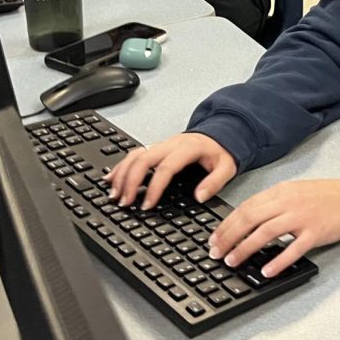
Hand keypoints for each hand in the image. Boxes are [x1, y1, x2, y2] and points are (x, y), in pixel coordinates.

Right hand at [104, 132, 235, 209]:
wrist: (221, 133)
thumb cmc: (221, 152)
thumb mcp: (227, 167)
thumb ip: (214, 182)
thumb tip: (199, 197)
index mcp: (188, 148)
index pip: (166, 168)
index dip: (154, 187)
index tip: (147, 205)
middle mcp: (171, 144)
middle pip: (144, 159)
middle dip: (130, 181)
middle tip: (124, 202)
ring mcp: (162, 144)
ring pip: (135, 155)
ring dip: (122, 174)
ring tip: (114, 194)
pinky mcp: (156, 147)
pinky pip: (134, 153)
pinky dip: (121, 166)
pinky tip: (112, 178)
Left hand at [208, 178, 339, 277]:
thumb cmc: (326, 196)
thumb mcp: (296, 191)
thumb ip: (274, 203)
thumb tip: (248, 220)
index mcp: (282, 191)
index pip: (246, 207)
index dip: (227, 223)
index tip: (214, 238)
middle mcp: (289, 202)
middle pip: (250, 218)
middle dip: (229, 236)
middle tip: (216, 252)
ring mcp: (302, 217)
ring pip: (266, 232)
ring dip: (245, 248)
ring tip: (232, 261)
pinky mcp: (315, 232)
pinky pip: (293, 249)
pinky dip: (277, 261)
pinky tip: (266, 271)